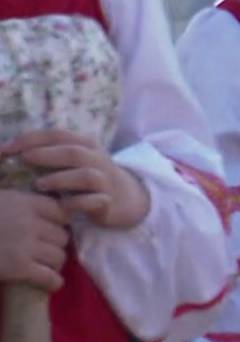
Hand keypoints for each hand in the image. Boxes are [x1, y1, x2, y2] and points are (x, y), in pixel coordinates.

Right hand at [0, 189, 68, 291]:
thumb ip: (16, 201)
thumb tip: (36, 196)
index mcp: (23, 202)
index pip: (60, 211)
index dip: (59, 222)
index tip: (53, 230)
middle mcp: (29, 222)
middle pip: (62, 235)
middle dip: (56, 245)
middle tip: (48, 252)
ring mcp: (25, 245)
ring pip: (59, 256)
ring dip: (55, 264)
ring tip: (47, 267)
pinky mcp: (19, 268)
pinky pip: (49, 277)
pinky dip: (53, 282)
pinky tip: (51, 284)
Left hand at [2, 129, 149, 228]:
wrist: (125, 198)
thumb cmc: (86, 178)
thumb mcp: (72, 160)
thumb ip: (47, 154)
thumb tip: (7, 152)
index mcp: (85, 144)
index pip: (57, 134)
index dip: (30, 139)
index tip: (5, 148)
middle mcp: (97, 159)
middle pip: (72, 152)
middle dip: (45, 154)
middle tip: (22, 159)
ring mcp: (104, 180)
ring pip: (85, 176)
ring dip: (60, 179)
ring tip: (38, 185)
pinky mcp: (108, 201)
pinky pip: (94, 201)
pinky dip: (77, 203)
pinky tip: (61, 206)